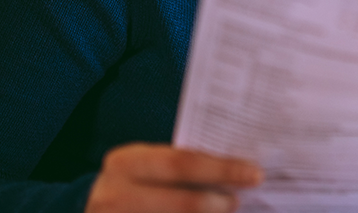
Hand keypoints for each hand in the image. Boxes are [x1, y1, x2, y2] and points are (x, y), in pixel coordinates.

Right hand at [85, 143, 262, 212]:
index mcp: (126, 163)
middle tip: (239, 201)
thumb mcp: (146, 166)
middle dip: (219, 203)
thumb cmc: (132, 183)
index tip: (254, 173)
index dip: (223, 169)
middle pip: (184, 202)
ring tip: (225, 211)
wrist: (90, 208)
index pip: (183, 162)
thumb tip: (237, 170)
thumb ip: (181, 166)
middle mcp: (115, 195)